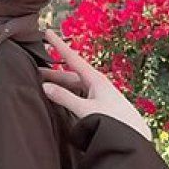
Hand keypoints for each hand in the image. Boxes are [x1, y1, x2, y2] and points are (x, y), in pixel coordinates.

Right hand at [38, 29, 152, 141]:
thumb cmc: (113, 121)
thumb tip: (45, 87)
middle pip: (69, 75)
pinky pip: (78, 96)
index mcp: (95, 79)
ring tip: (43, 86)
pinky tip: (60, 100)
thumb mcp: (85, 109)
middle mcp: (96, 84)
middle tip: (35, 70)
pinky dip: (67, 96)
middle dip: (52, 73)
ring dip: (59, 86)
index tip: (47, 32)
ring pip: (74, 87)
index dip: (58, 45)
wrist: (133, 137)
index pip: (71, 58)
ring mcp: (97, 95)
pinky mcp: (98, 106)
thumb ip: (64, 98)